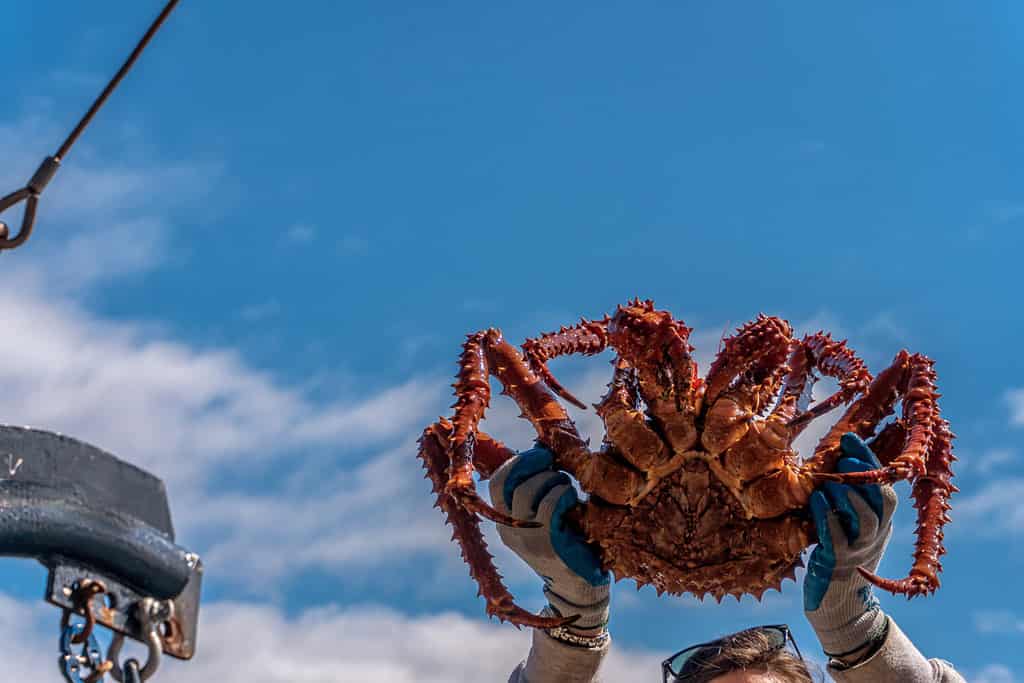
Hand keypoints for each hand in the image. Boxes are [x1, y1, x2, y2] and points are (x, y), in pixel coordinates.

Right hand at [488, 446, 609, 629]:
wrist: (579, 588)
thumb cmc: (567, 543)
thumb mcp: (542, 516)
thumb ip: (536, 489)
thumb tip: (541, 449)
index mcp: (504, 522)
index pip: (496, 482)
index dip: (517, 462)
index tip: (541, 455)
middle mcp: (509, 530)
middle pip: (510, 481)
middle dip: (536, 465)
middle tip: (557, 467)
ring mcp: (527, 539)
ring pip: (531, 489)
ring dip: (555, 480)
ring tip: (568, 489)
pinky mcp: (548, 545)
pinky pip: (551, 504)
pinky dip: (564, 494)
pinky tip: (573, 501)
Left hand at [804, 432, 897, 655]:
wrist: (839, 603)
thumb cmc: (838, 555)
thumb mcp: (849, 524)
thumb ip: (846, 497)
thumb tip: (833, 460)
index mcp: (881, 521)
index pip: (883, 484)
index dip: (868, 460)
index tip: (850, 438)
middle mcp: (876, 534)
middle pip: (883, 500)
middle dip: (865, 475)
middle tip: (844, 460)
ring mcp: (860, 549)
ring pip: (865, 518)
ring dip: (848, 496)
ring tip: (830, 482)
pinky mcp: (840, 562)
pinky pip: (838, 537)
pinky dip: (828, 516)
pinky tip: (817, 501)